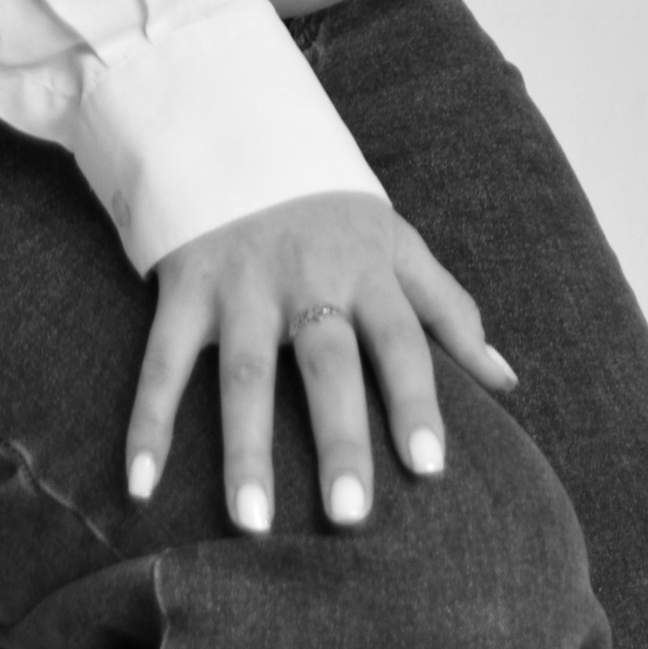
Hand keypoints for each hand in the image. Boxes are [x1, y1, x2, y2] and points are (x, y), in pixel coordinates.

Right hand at [127, 190, 517, 530]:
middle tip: (349, 517)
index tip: (430, 467)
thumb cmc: (332, 209)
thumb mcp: (396, 242)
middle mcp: (306, 276)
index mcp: (366, 267)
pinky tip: (140, 483)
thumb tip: (506, 382)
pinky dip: (147, 420)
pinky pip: (162, 359)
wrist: (238, 126)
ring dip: (245, 448)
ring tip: (252, 522)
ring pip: (244, 371)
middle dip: (338, 436)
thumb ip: (449, 309)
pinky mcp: (184, 283)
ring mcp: (240, 281)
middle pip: (325, 363)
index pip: (402, 340)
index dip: (416, 400)